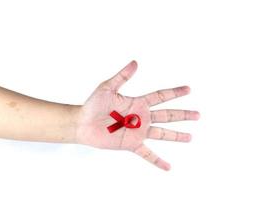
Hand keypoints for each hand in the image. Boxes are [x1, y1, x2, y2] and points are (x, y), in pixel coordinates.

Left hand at [75, 61, 199, 170]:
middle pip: (167, 115)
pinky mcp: (131, 144)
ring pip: (162, 134)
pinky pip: (147, 154)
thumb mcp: (108, 87)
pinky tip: (168, 167)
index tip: (188, 89)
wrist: (83, 123)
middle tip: (197, 115)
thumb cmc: (93, 104)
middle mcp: (141, 117)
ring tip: (190, 138)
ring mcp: (138, 132)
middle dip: (183, 115)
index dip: (174, 93)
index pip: (161, 96)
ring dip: (176, 136)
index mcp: (138, 103)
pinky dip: (158, 161)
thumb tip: (135, 62)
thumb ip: (122, 76)